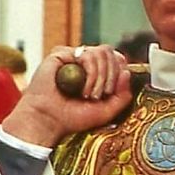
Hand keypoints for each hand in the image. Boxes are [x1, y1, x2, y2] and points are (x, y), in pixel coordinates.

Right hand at [5, 45, 132, 147]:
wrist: (48, 121)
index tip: (113, 91)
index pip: (116, 58)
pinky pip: (88, 55)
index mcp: (94, 70)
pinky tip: (81, 89)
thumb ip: (123, 95)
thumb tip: (127, 72)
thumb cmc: (72, 117)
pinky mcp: (61, 54)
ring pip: (103, 52)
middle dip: (112, 76)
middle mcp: (84, 61)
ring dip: (101, 77)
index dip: (120, 71)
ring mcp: (73, 56)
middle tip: (100, 95)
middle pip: (111, 53)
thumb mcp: (106, 111)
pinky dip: (91, 73)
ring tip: (89, 94)